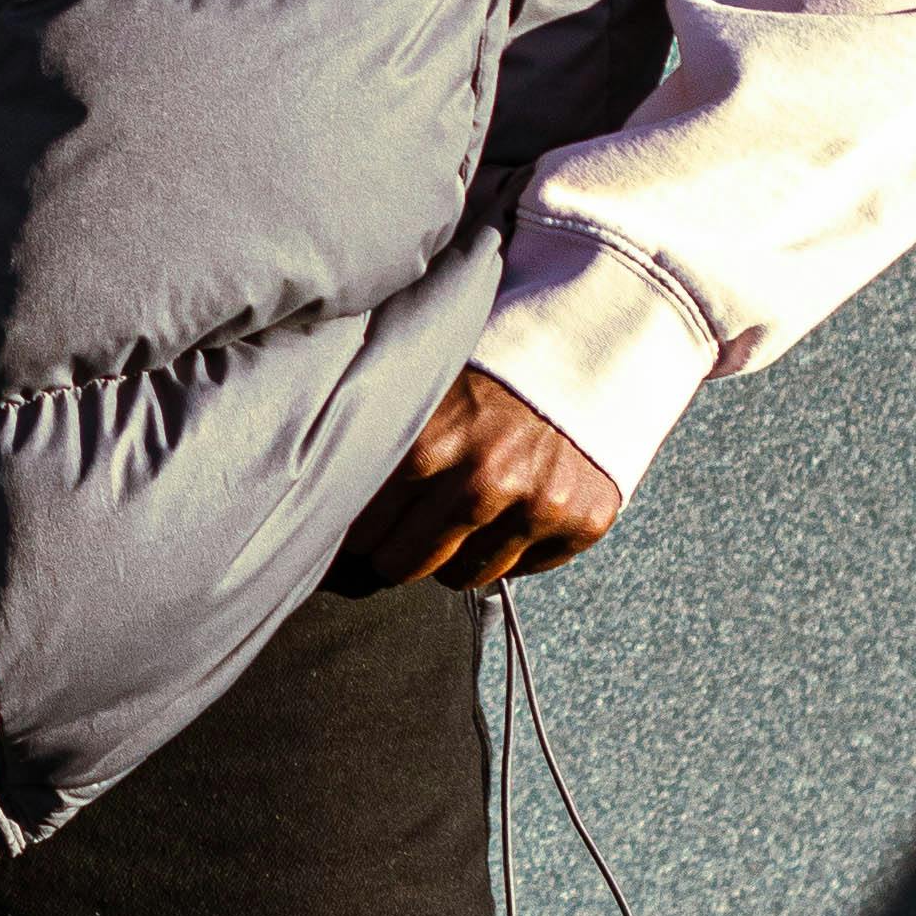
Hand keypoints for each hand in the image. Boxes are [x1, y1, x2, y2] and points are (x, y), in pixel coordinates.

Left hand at [339, 362, 623, 595]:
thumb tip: (323, 491)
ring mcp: (536, 506)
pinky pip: (521, 572)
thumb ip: (384, 433)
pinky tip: (510, 511)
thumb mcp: (429, 380)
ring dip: (453, 556)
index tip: (359, 526)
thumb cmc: (493, 363)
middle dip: (396, 552)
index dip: (357, 530)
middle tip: (398, 536)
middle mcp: (482, 481)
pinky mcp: (581, 522)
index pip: (363, 528)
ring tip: (458, 518)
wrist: (592, 340)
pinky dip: (509, 551)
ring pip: (464, 576)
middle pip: (406, 563)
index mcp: (429, 443)